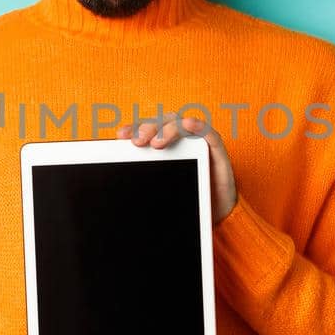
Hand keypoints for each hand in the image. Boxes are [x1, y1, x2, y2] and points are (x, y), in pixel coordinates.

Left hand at [120, 113, 238, 225]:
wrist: (214, 211)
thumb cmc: (185, 197)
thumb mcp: (159, 188)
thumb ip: (144, 180)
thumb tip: (118, 177)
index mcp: (162, 145)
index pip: (146, 131)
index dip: (134, 129)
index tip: (120, 135)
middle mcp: (179, 139)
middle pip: (161, 124)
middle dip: (147, 129)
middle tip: (137, 142)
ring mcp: (197, 141)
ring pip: (180, 124)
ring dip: (168, 129)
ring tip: (157, 142)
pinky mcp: (215, 148)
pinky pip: (208, 133)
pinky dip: (198, 126)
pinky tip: (189, 124)